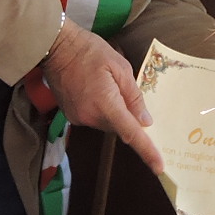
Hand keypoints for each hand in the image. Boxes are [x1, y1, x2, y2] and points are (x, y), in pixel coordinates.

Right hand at [41, 20, 163, 173]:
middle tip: (127, 93)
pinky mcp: (71, 116)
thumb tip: (145, 121)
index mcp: (106, 104)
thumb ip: (134, 96)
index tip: (159, 167)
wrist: (55, 47)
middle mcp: (91, 117)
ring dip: (114, 112)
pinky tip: (96, 90)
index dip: (147, 151)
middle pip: (119, 128)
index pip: (131, 133)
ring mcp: (79, 119)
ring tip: (107, 85)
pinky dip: (101, 110)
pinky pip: (94, 119)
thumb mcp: (120, 66)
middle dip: (128, 117)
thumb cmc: (90, 51)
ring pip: (107, 124)